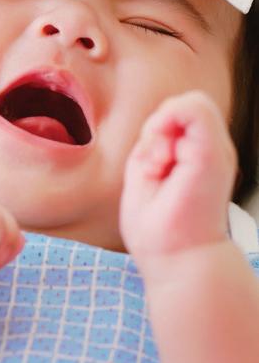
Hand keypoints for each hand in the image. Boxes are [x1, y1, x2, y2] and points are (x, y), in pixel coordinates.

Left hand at [120, 91, 236, 261]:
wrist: (177, 258)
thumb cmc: (158, 226)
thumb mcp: (145, 170)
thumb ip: (154, 141)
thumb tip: (164, 116)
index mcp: (197, 154)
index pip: (174, 113)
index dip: (154, 130)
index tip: (150, 166)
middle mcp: (212, 149)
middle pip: (181, 106)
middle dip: (157, 129)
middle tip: (155, 167)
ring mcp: (217, 151)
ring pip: (189, 103)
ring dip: (161, 131)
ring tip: (160, 168)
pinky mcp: (213, 154)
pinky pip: (194, 107)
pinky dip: (167, 126)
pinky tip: (161, 161)